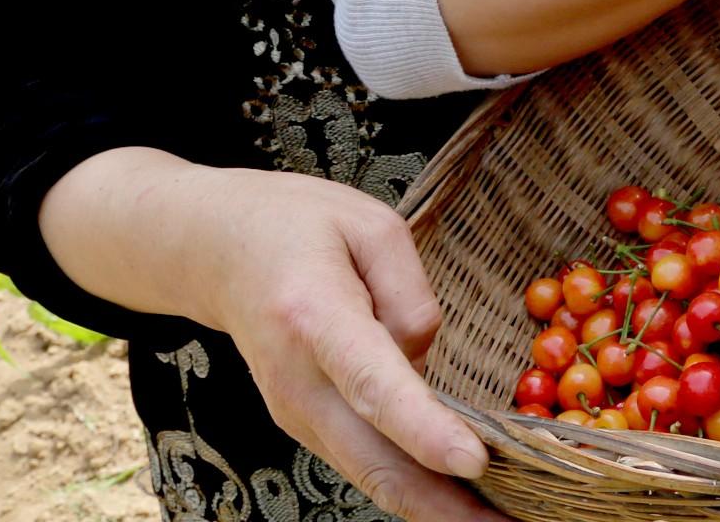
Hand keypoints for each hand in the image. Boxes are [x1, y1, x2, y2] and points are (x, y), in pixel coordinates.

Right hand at [180, 167, 502, 521]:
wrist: (218, 252)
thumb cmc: (297, 227)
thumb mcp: (369, 226)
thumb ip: (410, 294)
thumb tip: (428, 361)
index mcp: (315, 317)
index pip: (373, 383)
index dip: (424, 429)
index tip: (474, 461)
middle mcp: (298, 381)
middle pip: (373, 460)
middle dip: (443, 503)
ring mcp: (295, 414)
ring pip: (370, 476)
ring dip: (433, 505)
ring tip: (502, 517)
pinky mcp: (304, 427)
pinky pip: (364, 464)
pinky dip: (411, 487)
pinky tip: (458, 494)